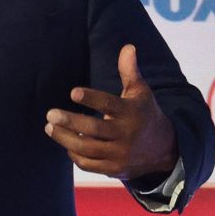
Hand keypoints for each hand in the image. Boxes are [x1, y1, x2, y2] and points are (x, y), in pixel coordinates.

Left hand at [44, 44, 177, 180]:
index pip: (109, 105)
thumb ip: (130, 71)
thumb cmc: (144, 113)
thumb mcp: (140, 92)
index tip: (73, 92)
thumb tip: (128, 47)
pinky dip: (74, 154)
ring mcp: (119, 154)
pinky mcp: (114, 169)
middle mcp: (126, 135)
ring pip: (87, 148)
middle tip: (50, 113)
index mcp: (131, 113)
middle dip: (70, 122)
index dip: (91, 98)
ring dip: (65, 138)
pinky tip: (65, 143)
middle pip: (94, 129)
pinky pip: (88, 163)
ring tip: (49, 127)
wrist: (165, 149)